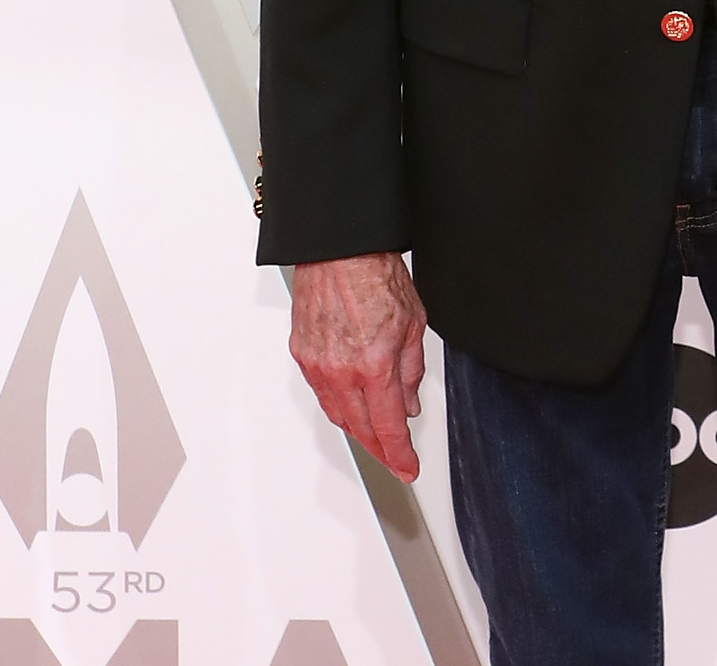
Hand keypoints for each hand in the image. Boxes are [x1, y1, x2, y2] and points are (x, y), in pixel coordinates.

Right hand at [289, 251, 427, 479]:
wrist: (339, 249)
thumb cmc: (376, 275)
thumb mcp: (414, 324)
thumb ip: (411, 372)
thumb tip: (409, 405)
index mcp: (374, 365)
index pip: (388, 428)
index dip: (400, 455)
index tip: (408, 467)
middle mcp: (342, 371)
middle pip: (361, 429)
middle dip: (381, 449)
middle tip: (396, 457)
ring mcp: (317, 365)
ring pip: (338, 415)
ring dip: (359, 430)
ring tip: (376, 436)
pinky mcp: (302, 354)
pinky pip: (322, 394)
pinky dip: (339, 406)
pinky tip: (351, 406)